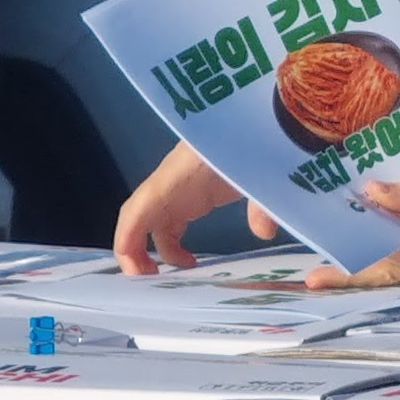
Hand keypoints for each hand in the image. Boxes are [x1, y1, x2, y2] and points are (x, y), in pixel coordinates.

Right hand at [112, 140, 275, 271]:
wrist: (271, 117)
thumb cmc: (261, 136)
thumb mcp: (263, 168)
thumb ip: (262, 201)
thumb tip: (264, 232)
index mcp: (181, 173)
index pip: (141, 206)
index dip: (128, 239)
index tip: (136, 271)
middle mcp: (174, 179)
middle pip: (139, 216)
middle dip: (135, 251)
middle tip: (150, 283)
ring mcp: (184, 185)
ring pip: (155, 221)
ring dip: (157, 250)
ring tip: (175, 279)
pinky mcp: (198, 190)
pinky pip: (174, 219)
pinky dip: (174, 243)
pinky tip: (192, 262)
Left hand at [297, 168, 399, 289]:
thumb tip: (371, 193)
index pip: (393, 257)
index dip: (361, 260)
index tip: (331, 263)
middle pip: (385, 276)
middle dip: (349, 279)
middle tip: (313, 280)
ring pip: (391, 278)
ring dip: (358, 277)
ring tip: (323, 276)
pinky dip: (377, 268)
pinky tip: (354, 259)